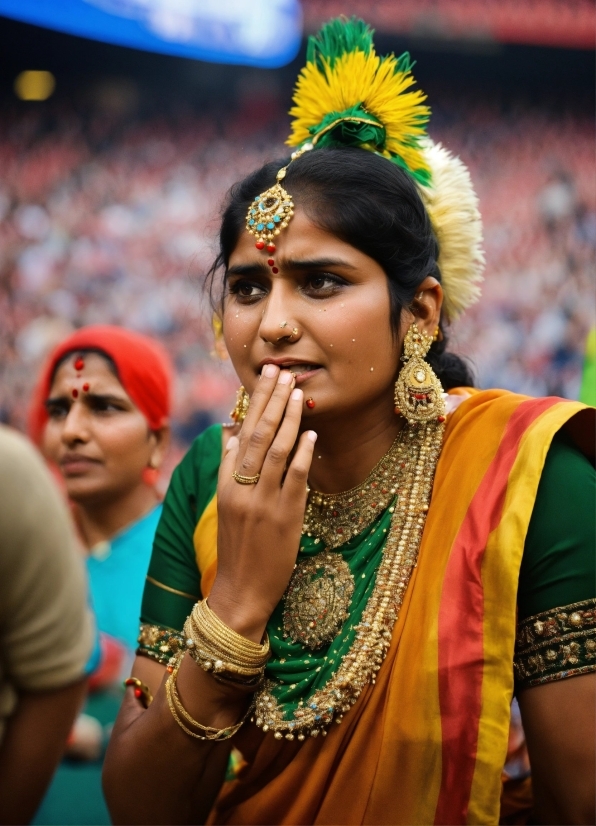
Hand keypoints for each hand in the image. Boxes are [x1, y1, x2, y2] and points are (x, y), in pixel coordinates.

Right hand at [208, 365, 316, 641]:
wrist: (240, 591)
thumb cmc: (236, 547)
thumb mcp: (227, 504)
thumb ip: (229, 467)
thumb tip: (231, 432)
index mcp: (227, 482)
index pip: (242, 432)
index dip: (256, 401)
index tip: (268, 375)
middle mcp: (242, 487)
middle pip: (258, 434)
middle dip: (272, 400)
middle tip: (283, 371)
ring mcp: (263, 502)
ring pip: (276, 451)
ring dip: (288, 419)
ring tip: (298, 393)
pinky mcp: (284, 517)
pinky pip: (294, 479)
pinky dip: (301, 454)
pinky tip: (310, 434)